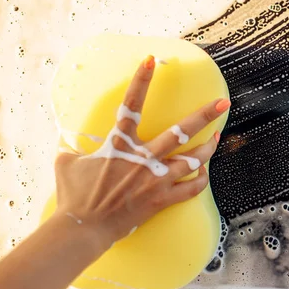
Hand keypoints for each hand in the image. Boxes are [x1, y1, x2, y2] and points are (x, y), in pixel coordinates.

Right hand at [52, 55, 230, 254]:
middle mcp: (144, 157)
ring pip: (193, 160)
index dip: (141, 80)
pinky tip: (204, 174)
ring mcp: (156, 178)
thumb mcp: (65, 163)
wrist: (82, 228)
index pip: (131, 104)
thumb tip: (65, 141)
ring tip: (217, 138)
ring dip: (208, 148)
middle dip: (205, 115)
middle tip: (223, 103)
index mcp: (120, 143)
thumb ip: (72, 147)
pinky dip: (199, 181)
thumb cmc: (73, 196)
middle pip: (181, 131)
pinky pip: (190, 189)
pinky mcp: (161, 199)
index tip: (151, 60)